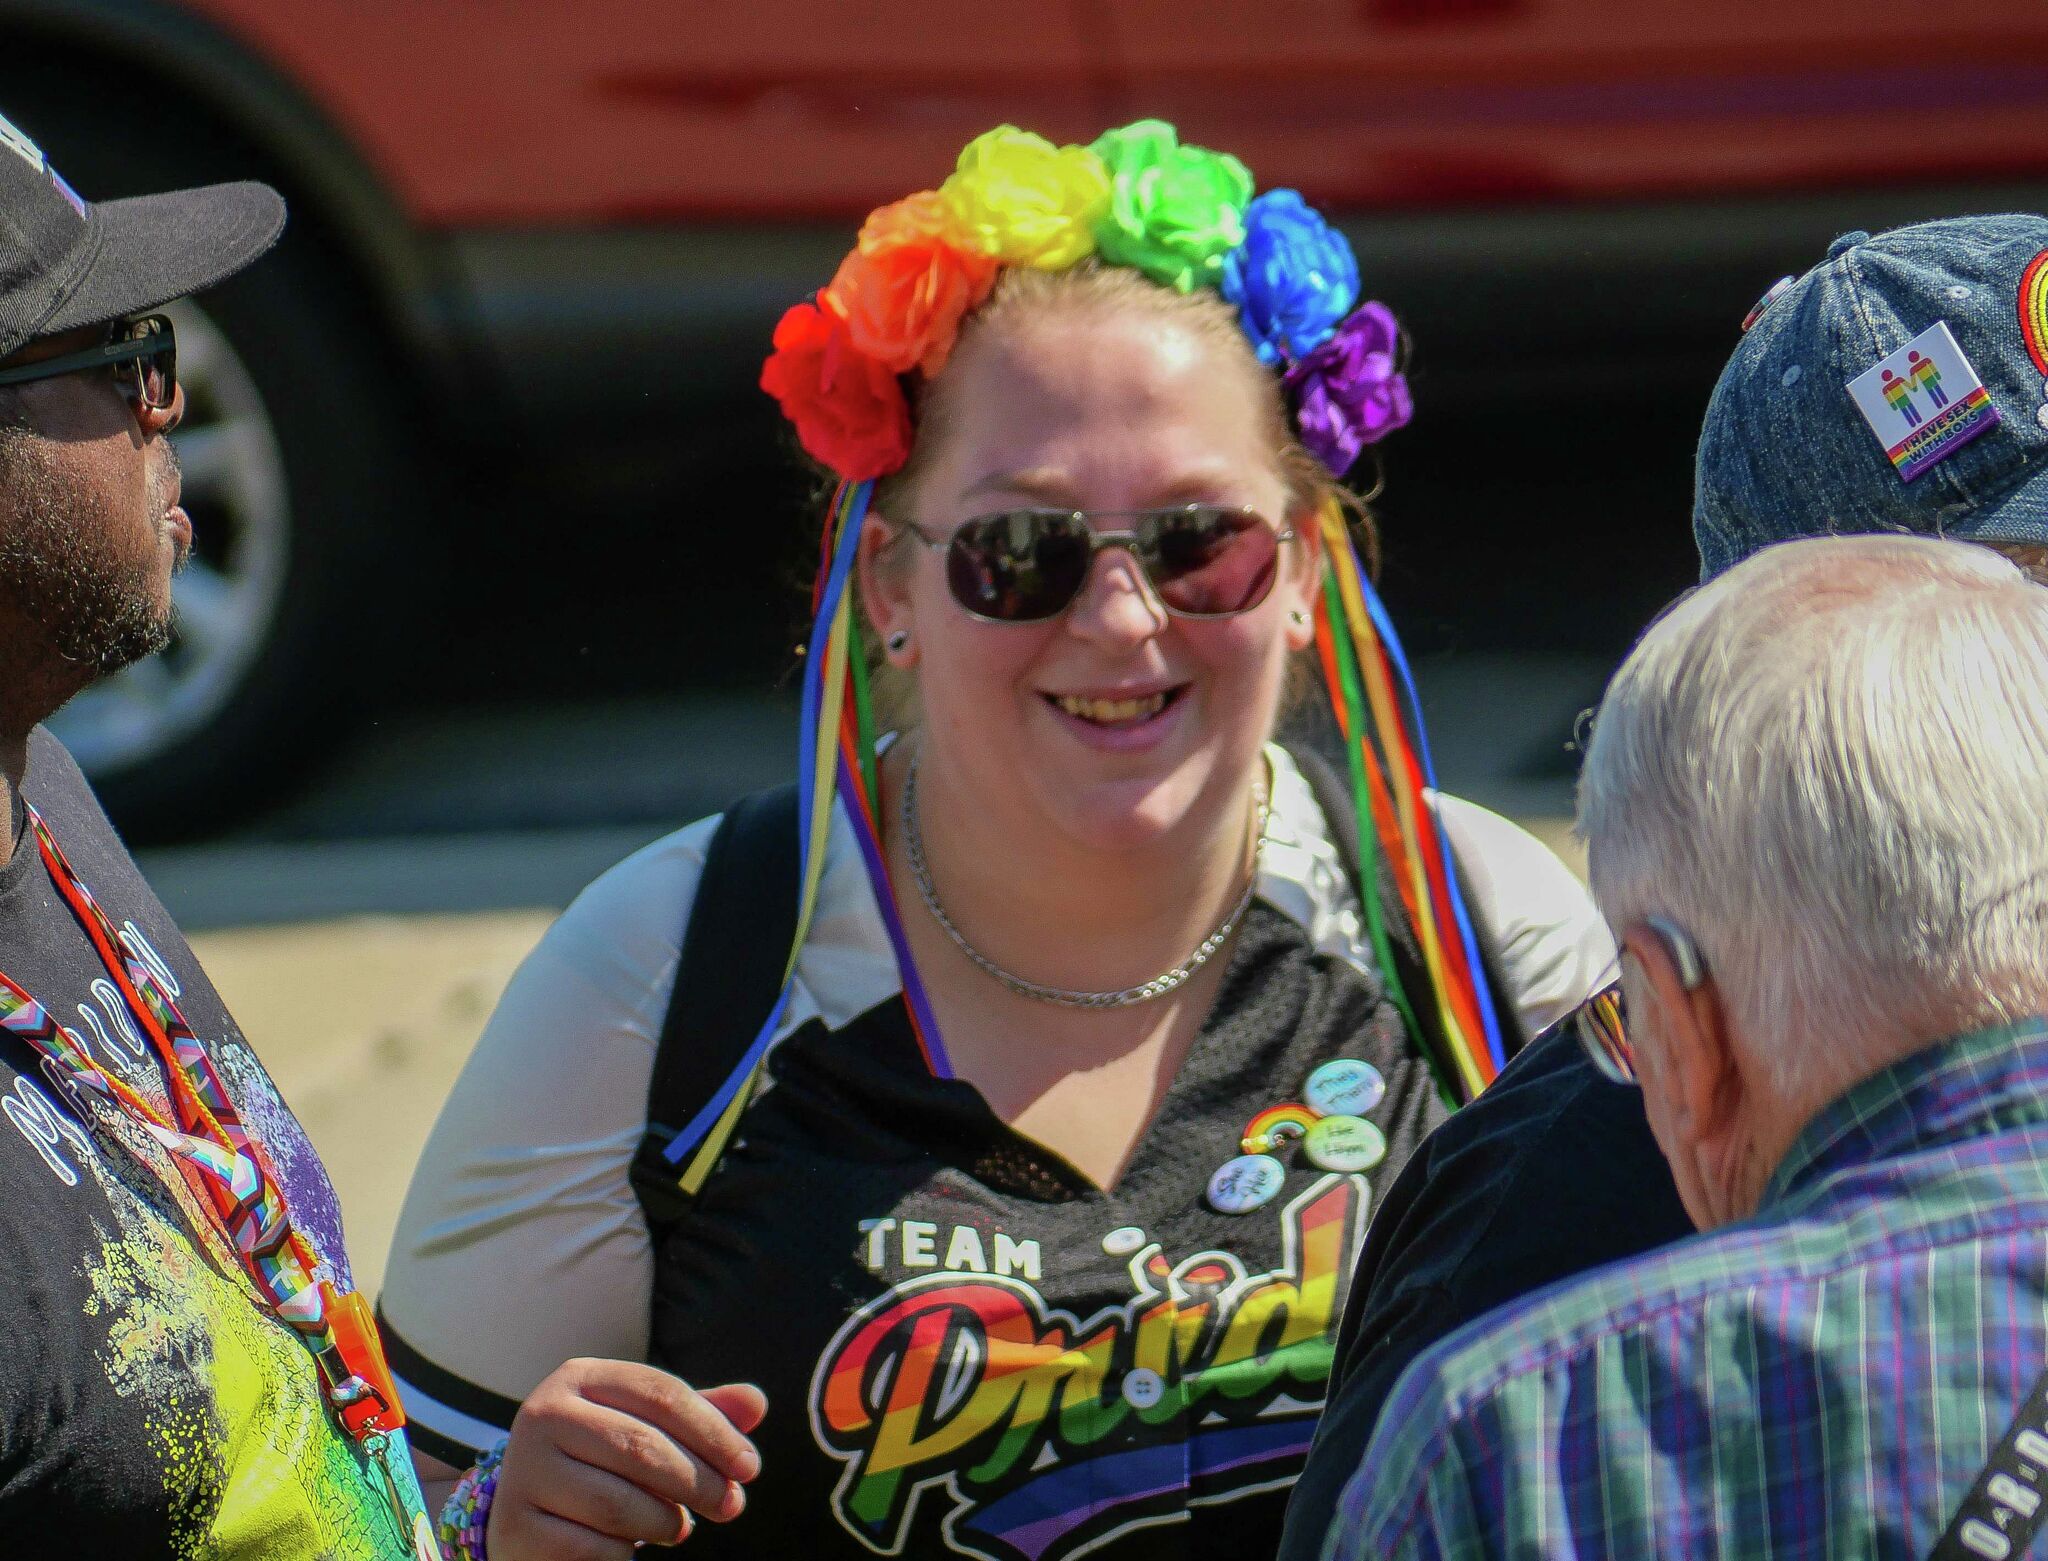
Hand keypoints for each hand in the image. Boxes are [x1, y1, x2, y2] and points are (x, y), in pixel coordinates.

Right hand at [485, 1357, 766, 1559]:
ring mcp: (524, 1470)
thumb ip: (703, 1415)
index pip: (661, 1394)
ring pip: (618, 1504)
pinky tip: (631, 1549)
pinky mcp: (515, 1526)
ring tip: (679, 1527)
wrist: (525, 1509)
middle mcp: (543, 1414)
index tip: (750, 1468)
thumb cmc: (603, 1459)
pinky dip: (625, 1554)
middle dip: (700, 1481)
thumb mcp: (650, 1427)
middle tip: (733, 1505)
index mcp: (580, 1376)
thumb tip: (757, 1403)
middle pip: (642, 1448)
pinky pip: (592, 1548)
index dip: (714, 1431)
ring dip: (665, 1522)